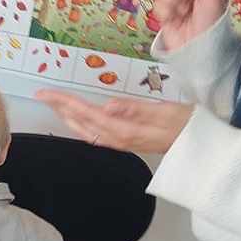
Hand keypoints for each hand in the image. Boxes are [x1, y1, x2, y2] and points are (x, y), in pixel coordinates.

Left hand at [35, 87, 193, 156]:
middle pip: (80, 122)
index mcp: (123, 129)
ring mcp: (119, 142)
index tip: (45, 92)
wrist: (200, 147)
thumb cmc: (186, 125)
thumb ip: (135, 109)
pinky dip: (80, 125)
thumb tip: (107, 105)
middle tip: (41, 94)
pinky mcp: (124, 142)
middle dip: (59, 107)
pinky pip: (94, 134)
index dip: (64, 101)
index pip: (86, 112)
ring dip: (67, 116)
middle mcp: (117, 138)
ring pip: (84, 130)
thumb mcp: (165, 111)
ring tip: (53, 103)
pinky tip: (76, 120)